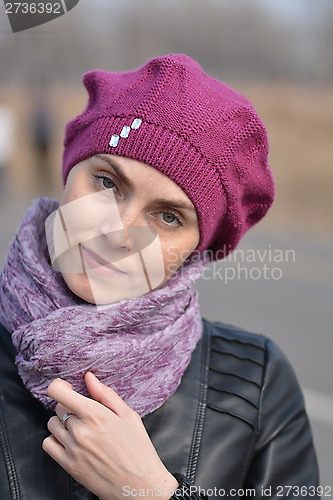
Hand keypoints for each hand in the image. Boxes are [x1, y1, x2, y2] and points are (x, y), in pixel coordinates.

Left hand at [42, 372, 178, 499]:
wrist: (140, 485)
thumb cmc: (138, 449)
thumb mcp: (128, 415)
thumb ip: (105, 394)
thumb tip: (89, 377)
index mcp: (96, 415)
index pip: (58, 392)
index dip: (59, 385)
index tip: (66, 387)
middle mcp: (80, 431)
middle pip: (58, 407)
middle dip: (70, 405)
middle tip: (85, 412)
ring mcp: (72, 449)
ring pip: (52, 424)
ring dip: (62, 422)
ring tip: (80, 427)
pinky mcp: (68, 465)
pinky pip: (48, 444)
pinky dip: (55, 439)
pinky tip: (70, 440)